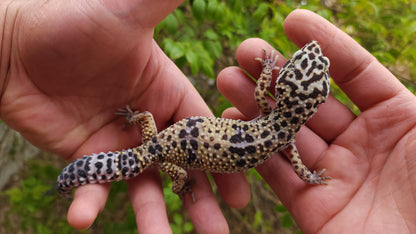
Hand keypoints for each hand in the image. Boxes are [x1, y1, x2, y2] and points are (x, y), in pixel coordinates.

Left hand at [0, 1, 249, 231]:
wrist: (13, 47)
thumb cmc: (72, 25)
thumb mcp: (128, 12)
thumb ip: (164, 2)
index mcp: (168, 94)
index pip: (204, 134)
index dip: (225, 164)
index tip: (242, 195)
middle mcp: (149, 124)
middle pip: (182, 169)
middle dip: (199, 202)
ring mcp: (120, 145)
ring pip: (143, 187)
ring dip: (152, 219)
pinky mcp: (89, 159)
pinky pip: (94, 187)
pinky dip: (89, 204)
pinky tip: (83, 220)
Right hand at [218, 9, 415, 232]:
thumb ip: (404, 100)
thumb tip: (368, 67)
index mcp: (398, 121)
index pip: (355, 73)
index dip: (325, 46)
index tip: (291, 23)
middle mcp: (362, 144)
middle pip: (311, 102)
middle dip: (277, 75)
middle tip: (246, 52)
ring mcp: (334, 174)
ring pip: (287, 133)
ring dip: (256, 106)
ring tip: (228, 79)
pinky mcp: (312, 206)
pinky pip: (278, 172)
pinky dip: (253, 148)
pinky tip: (232, 124)